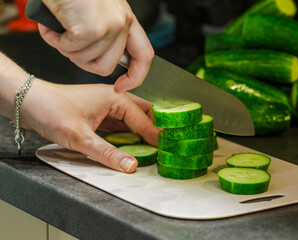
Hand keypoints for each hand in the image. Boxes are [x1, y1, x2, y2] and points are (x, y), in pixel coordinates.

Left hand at [20, 80, 158, 172]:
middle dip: (153, 128)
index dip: (156, 134)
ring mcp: (105, 107)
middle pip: (142, 114)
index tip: (168, 147)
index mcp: (114, 98)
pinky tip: (130, 145)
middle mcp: (113, 100)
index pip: (143, 118)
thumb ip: (107, 152)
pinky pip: (119, 125)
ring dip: (141, 132)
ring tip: (152, 147)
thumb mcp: (80, 136)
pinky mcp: (97, 115)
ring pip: (131, 120)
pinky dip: (127, 135)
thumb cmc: (51, 111)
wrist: (27, 103)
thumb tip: (131, 166)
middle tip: (165, 144)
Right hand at [38, 0, 153, 91]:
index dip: (135, 77)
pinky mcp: (92, 28)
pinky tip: (52, 25)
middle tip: (70, 46)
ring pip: (86, 61)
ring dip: (67, 49)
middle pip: (107, 66)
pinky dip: (55, 41)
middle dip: (84, 63)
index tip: (120, 86)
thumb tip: (103, 62)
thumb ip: (107, 36)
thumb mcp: (99, 12)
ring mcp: (109, 26)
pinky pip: (70, 50)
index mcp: (126, 20)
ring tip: (60, 29)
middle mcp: (122, 23)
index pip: (144, 56)